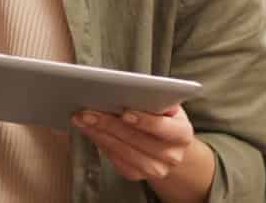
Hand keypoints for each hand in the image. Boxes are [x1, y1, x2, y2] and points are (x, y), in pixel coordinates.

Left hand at [72, 106, 199, 182]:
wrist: (167, 144)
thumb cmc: (162, 117)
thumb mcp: (164, 104)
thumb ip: (153, 99)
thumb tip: (128, 89)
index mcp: (182, 134)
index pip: (163, 128)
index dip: (144, 121)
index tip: (125, 113)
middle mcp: (172, 155)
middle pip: (137, 140)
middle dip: (110, 125)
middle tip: (88, 113)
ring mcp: (156, 169)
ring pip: (124, 153)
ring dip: (100, 135)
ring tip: (83, 121)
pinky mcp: (138, 176)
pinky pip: (117, 162)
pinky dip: (101, 145)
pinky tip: (90, 132)